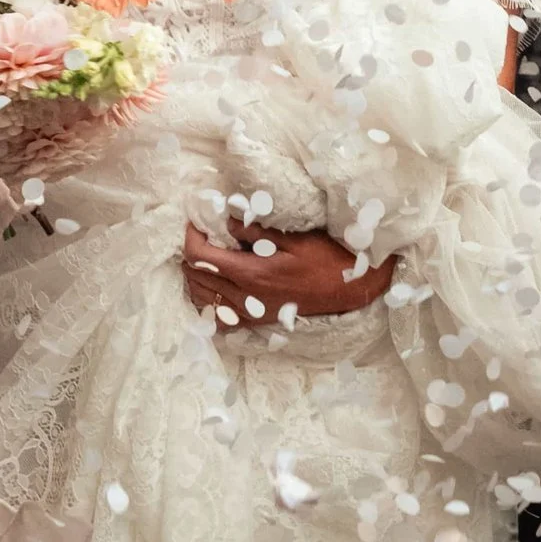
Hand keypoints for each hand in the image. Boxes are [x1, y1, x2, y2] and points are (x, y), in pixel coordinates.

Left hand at [181, 221, 396, 326]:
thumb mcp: (295, 237)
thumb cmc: (326, 259)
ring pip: (203, 298)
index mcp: (252, 273)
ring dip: (197, 276)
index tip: (196, 222)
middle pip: (196, 278)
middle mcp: (246, 297)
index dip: (191, 237)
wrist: (349, 289)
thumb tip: (226, 222)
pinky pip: (219, 317)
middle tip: (203, 235)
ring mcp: (250, 312)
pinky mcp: (256, 320)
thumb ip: (256, 230)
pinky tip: (216, 287)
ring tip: (206, 258)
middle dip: (192, 254)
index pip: (201, 258)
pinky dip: (210, 301)